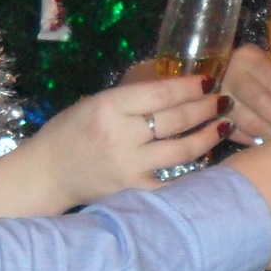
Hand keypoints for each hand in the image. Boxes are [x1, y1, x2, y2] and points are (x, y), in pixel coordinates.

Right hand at [0, 78, 224, 216]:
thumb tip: (174, 87)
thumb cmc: (69, 133)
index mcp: (109, 107)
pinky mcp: (134, 190)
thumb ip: (130, 99)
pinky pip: (174, 181)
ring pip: (182, 150)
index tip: (208, 80)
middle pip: (176, 119)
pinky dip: (195, 170)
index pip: (160, 94)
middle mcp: (121, 136)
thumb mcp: (94, 104)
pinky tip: (209, 158)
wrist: (47, 174)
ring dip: (208, 136)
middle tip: (223, 100)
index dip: (190, 86)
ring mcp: (129, 166)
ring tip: (223, 125)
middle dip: (205, 107)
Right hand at [199, 43, 270, 141]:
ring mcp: (217, 97)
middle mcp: (230, 74)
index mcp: (249, 58)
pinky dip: (254, 141)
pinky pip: (235, 133)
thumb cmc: (260, 74)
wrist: (222, 75)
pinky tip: (268, 146)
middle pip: (261, 102)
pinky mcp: (210, 117)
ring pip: (248, 121)